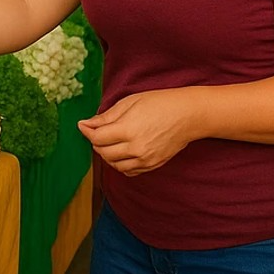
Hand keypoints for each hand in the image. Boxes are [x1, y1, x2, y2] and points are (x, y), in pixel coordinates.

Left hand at [78, 88, 199, 175]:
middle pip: (104, 153)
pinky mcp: (153, 165)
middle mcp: (136, 148)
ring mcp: (145, 159)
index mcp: (128, 129)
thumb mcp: (129, 102)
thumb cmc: (160, 103)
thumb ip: (106, 117)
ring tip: (111, 142)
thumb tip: (86, 124)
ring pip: (115, 165)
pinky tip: (123, 152)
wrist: (188, 115)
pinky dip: (121, 164)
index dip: (87, 131)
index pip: (97, 138)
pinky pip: (129, 171)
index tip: (84, 125)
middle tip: (98, 132)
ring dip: (107, 155)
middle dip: (96, 143)